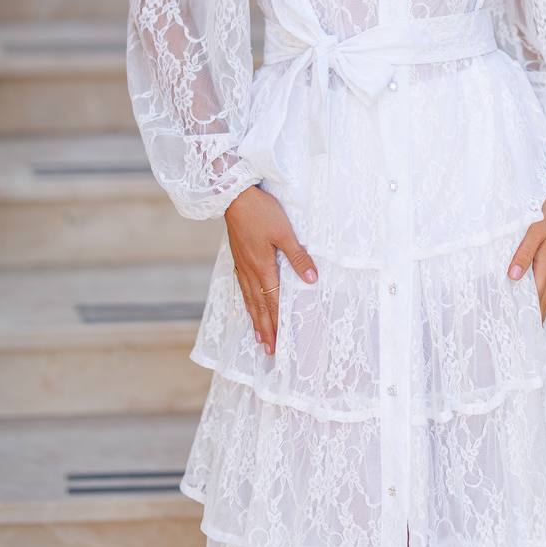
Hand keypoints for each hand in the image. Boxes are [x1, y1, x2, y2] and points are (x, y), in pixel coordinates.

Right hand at [224, 185, 318, 356]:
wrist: (234, 196)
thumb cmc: (261, 212)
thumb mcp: (284, 232)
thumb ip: (297, 257)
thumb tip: (311, 281)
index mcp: (263, 268)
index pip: (272, 303)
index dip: (277, 324)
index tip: (279, 344)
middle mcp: (250, 271)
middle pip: (259, 306)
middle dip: (266, 329)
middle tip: (269, 350)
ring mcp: (242, 265)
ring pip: (249, 299)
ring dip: (255, 319)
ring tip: (259, 336)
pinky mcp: (237, 257)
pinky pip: (243, 287)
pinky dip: (247, 302)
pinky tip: (248, 304)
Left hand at [506, 136, 545, 322]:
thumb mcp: (535, 228)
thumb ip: (524, 252)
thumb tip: (512, 278)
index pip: (539, 295)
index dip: (532, 313)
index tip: (526, 331)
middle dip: (538, 313)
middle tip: (529, 332)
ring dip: (543, 300)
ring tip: (536, 318)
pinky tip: (542, 285)